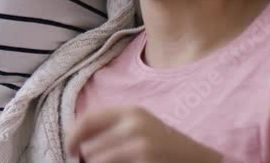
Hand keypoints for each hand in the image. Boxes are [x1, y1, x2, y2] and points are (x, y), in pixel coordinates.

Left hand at [66, 106, 222, 162]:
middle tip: (95, 162)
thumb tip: (76, 139)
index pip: (88, 119)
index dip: (73, 135)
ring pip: (97, 161)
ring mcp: (139, 145)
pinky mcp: (144, 161)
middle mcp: (133, 124)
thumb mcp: (141, 126)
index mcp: (130, 111)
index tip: (69, 149)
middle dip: (89, 159)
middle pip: (89, 147)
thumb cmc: (165, 146)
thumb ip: (112, 126)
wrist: (200, 161)